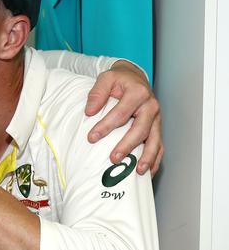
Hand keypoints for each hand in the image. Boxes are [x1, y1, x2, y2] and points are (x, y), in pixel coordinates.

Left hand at [86, 60, 162, 175]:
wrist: (134, 78)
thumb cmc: (119, 80)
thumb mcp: (106, 78)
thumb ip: (97, 93)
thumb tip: (89, 111)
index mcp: (138, 93)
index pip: (121, 113)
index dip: (106, 126)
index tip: (92, 137)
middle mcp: (151, 106)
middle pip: (140, 129)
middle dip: (127, 145)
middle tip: (114, 159)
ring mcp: (156, 118)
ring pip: (154, 140)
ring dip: (147, 157)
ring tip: (138, 171)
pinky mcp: (157, 127)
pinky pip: (159, 145)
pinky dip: (155, 159)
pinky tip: (148, 172)